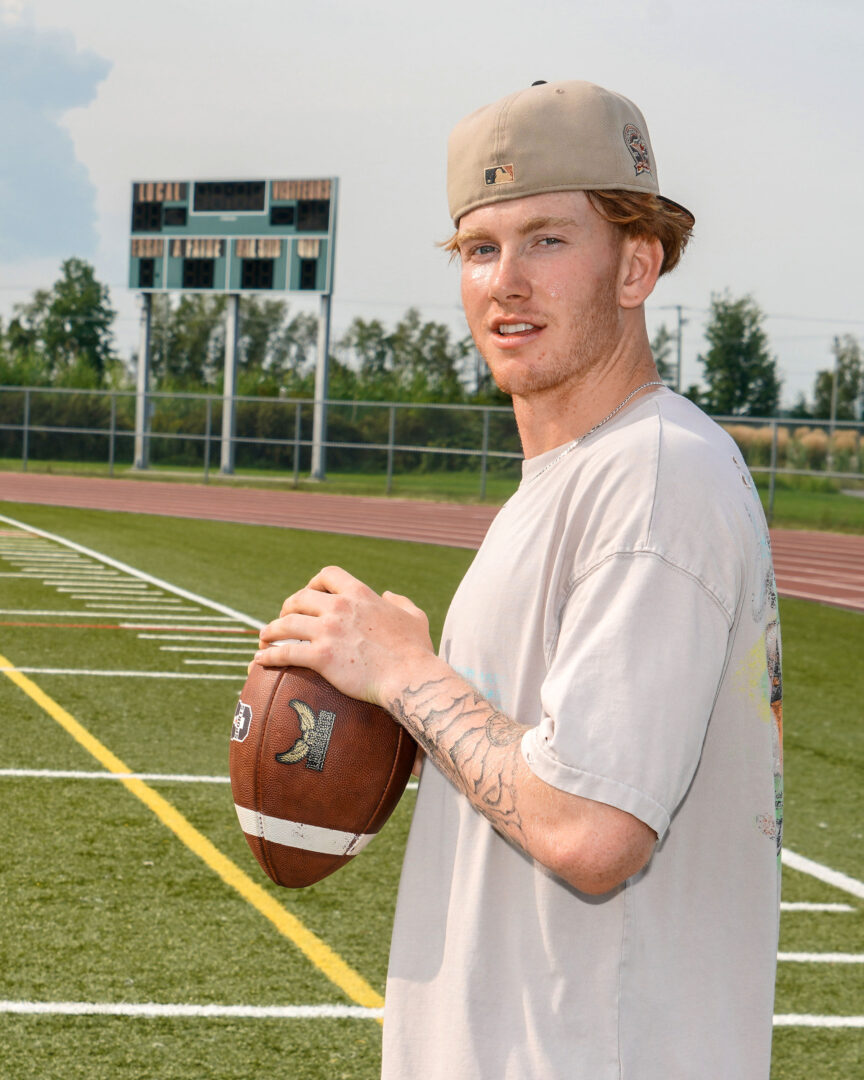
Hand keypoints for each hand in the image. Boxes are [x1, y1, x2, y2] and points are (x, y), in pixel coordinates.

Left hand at [252, 565, 434, 706]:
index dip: (314, 582)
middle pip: (300, 597)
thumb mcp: (414, 617)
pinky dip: (268, 656)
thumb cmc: (416, 652)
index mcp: (360, 594)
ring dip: (270, 630)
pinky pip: (284, 652)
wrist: (411, 677)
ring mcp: (328, 631)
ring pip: (286, 623)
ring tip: (264, 638)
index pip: (328, 575)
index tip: (309, 592)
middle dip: (287, 607)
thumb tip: (389, 594)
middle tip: (283, 619)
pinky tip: (259, 661)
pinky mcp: (321, 656)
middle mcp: (340, 607)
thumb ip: (400, 601)